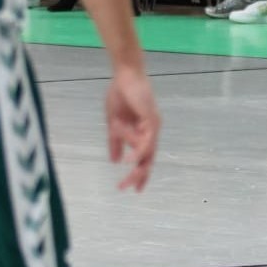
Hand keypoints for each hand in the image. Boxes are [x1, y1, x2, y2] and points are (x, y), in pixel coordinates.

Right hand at [106, 65, 159, 192]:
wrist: (124, 76)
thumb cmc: (120, 96)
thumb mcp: (114, 124)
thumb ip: (115, 142)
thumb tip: (115, 161)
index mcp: (143, 132)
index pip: (145, 157)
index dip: (141, 173)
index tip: (135, 190)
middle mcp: (151, 131)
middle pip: (149, 158)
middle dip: (139, 175)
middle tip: (126, 188)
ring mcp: (153, 125)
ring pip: (146, 152)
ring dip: (134, 164)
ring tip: (124, 177)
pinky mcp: (151, 119)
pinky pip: (147, 140)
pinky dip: (139, 152)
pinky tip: (130, 161)